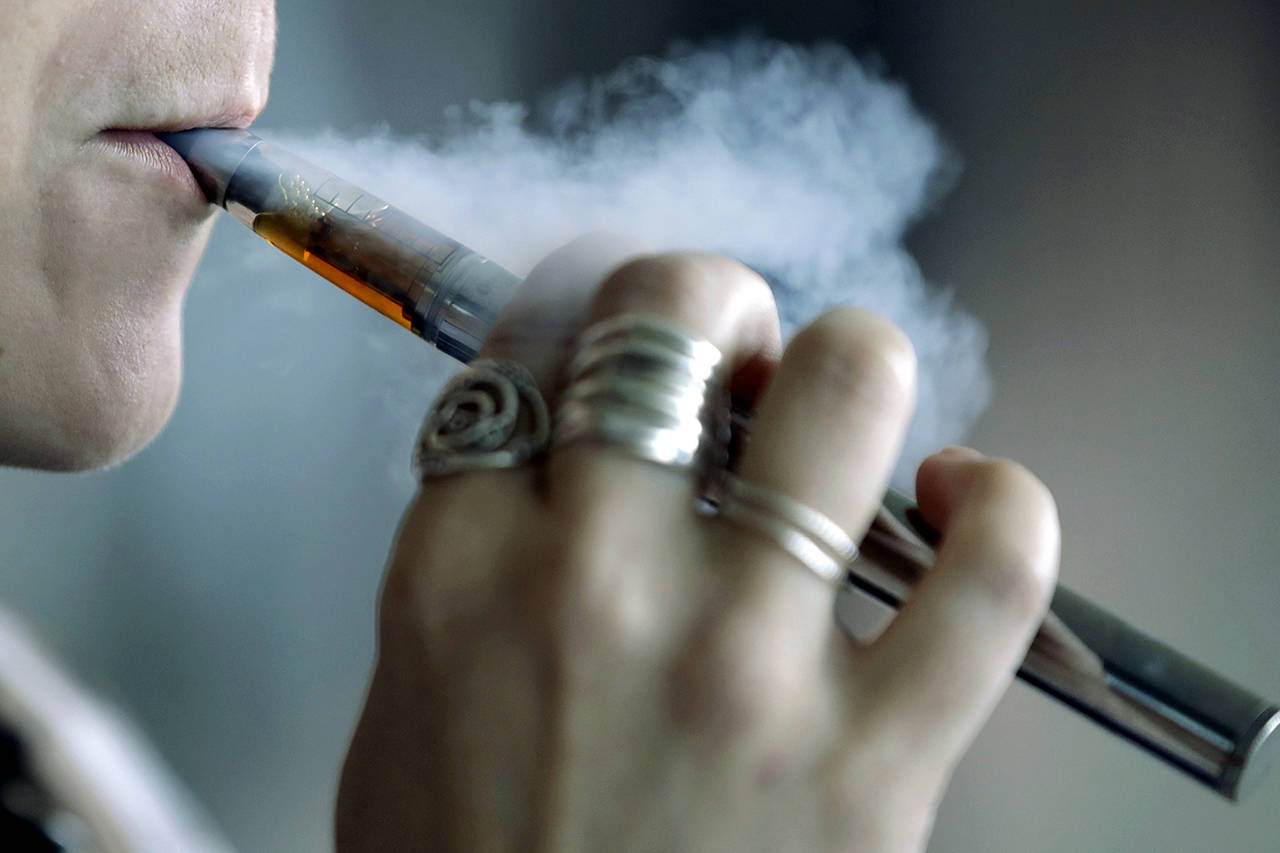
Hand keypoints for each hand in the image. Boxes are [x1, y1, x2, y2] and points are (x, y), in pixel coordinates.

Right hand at [334, 235, 1059, 851]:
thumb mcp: (404, 717)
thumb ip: (465, 572)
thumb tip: (555, 459)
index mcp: (460, 571)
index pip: (530, 348)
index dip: (583, 313)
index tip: (615, 328)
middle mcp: (597, 583)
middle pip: (671, 314)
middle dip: (710, 300)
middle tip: (730, 350)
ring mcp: (745, 660)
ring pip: (845, 387)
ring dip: (847, 366)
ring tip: (836, 410)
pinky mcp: (876, 757)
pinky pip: (992, 565)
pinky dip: (1000, 505)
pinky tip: (960, 504)